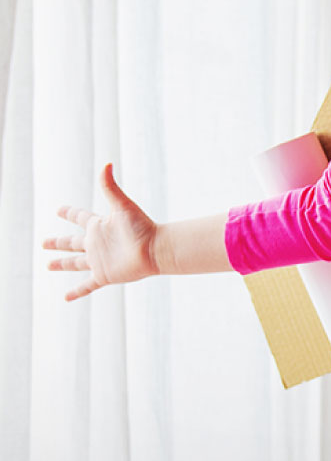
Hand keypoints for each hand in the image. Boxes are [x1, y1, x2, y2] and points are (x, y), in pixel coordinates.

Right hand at [43, 163, 159, 300]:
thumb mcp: (122, 205)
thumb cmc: (142, 227)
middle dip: (58, 242)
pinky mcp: (104, 275)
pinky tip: (66, 298)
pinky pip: (87, 285)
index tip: (59, 209)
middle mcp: (97, 243)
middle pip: (72, 242)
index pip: (80, 217)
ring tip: (48, 265)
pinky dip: (77, 291)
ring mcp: (100, 260)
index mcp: (100, 226)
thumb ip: (110, 186)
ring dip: (62, 264)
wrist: (156, 249)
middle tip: (44, 242)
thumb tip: (106, 162)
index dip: (69, 213)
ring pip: (75, 263)